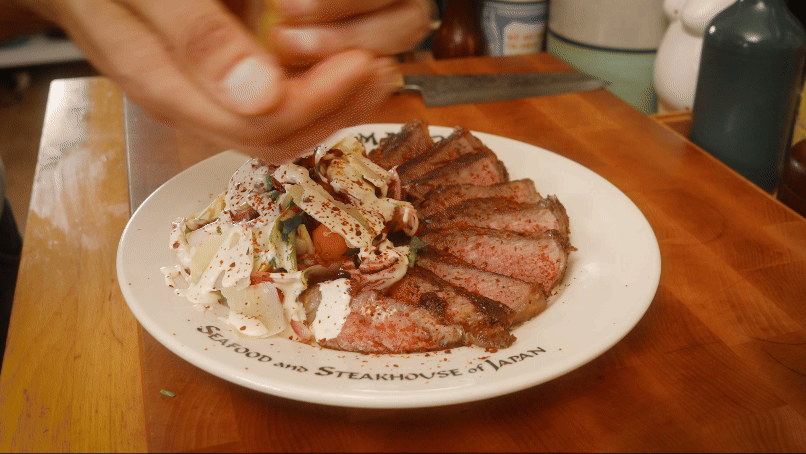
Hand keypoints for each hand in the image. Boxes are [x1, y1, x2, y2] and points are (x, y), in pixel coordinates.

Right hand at [11, 0, 432, 160]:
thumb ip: (197, 37)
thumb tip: (261, 97)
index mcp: (166, 85)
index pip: (260, 125)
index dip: (320, 101)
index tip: (359, 62)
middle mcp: (188, 105)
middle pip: (277, 140)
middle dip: (336, 109)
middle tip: (380, 68)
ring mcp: (201, 99)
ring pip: (279, 130)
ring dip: (333, 106)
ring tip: (375, 70)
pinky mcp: (215, 86)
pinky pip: (272, 108)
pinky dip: (314, 92)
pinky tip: (340, 66)